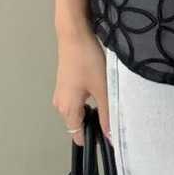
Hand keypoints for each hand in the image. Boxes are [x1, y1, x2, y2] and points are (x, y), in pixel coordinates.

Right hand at [51, 28, 112, 147]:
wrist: (74, 35)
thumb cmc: (88, 61)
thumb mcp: (102, 89)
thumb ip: (107, 115)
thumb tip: (111, 137)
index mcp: (68, 110)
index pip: (78, 136)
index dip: (93, 138)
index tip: (109, 135)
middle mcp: (60, 105)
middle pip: (77, 124)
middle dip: (94, 123)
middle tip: (113, 113)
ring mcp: (61, 93)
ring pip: (78, 111)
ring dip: (92, 110)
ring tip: (108, 99)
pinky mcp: (64, 84)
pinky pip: (76, 101)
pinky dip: (87, 100)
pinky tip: (100, 89)